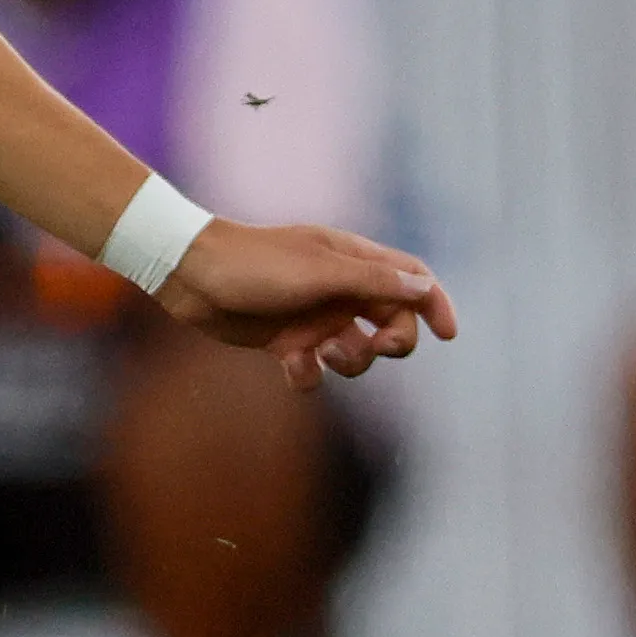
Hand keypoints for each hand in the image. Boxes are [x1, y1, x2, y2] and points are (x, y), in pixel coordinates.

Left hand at [158, 220, 458, 385]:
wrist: (189, 275)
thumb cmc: (253, 263)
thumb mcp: (319, 271)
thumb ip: (373, 281)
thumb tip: (423, 287)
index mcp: (353, 261)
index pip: (411, 279)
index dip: (434, 303)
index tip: (447, 334)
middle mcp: (338, 290)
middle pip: (393, 323)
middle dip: (394, 343)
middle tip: (377, 348)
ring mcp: (312, 316)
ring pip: (357, 353)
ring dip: (351, 362)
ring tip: (320, 353)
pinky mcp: (285, 340)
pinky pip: (314, 370)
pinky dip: (309, 375)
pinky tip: (291, 365)